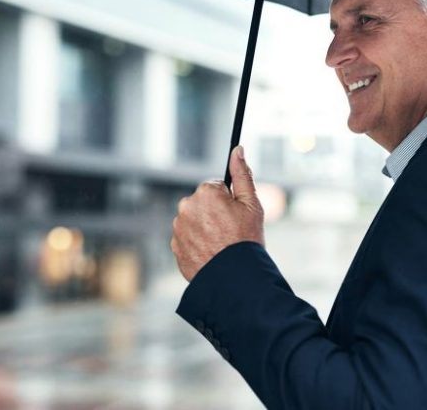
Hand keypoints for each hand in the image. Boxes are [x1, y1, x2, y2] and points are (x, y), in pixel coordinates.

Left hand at [171, 145, 264, 281]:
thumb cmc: (246, 239)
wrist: (234, 277)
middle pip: (203, 203)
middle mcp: (186, 207)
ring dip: (205, 228)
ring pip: (194, 221)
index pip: (216, 188)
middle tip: (230, 231)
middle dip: (215, 213)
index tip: (235, 216)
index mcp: (205, 192)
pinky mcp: (175, 247)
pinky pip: (187, 238)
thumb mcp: (252, 204)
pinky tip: (211, 253)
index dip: (229, 201)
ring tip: (221, 244)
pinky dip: (197, 243)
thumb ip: (242, 174)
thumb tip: (237, 149)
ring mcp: (178, 228)